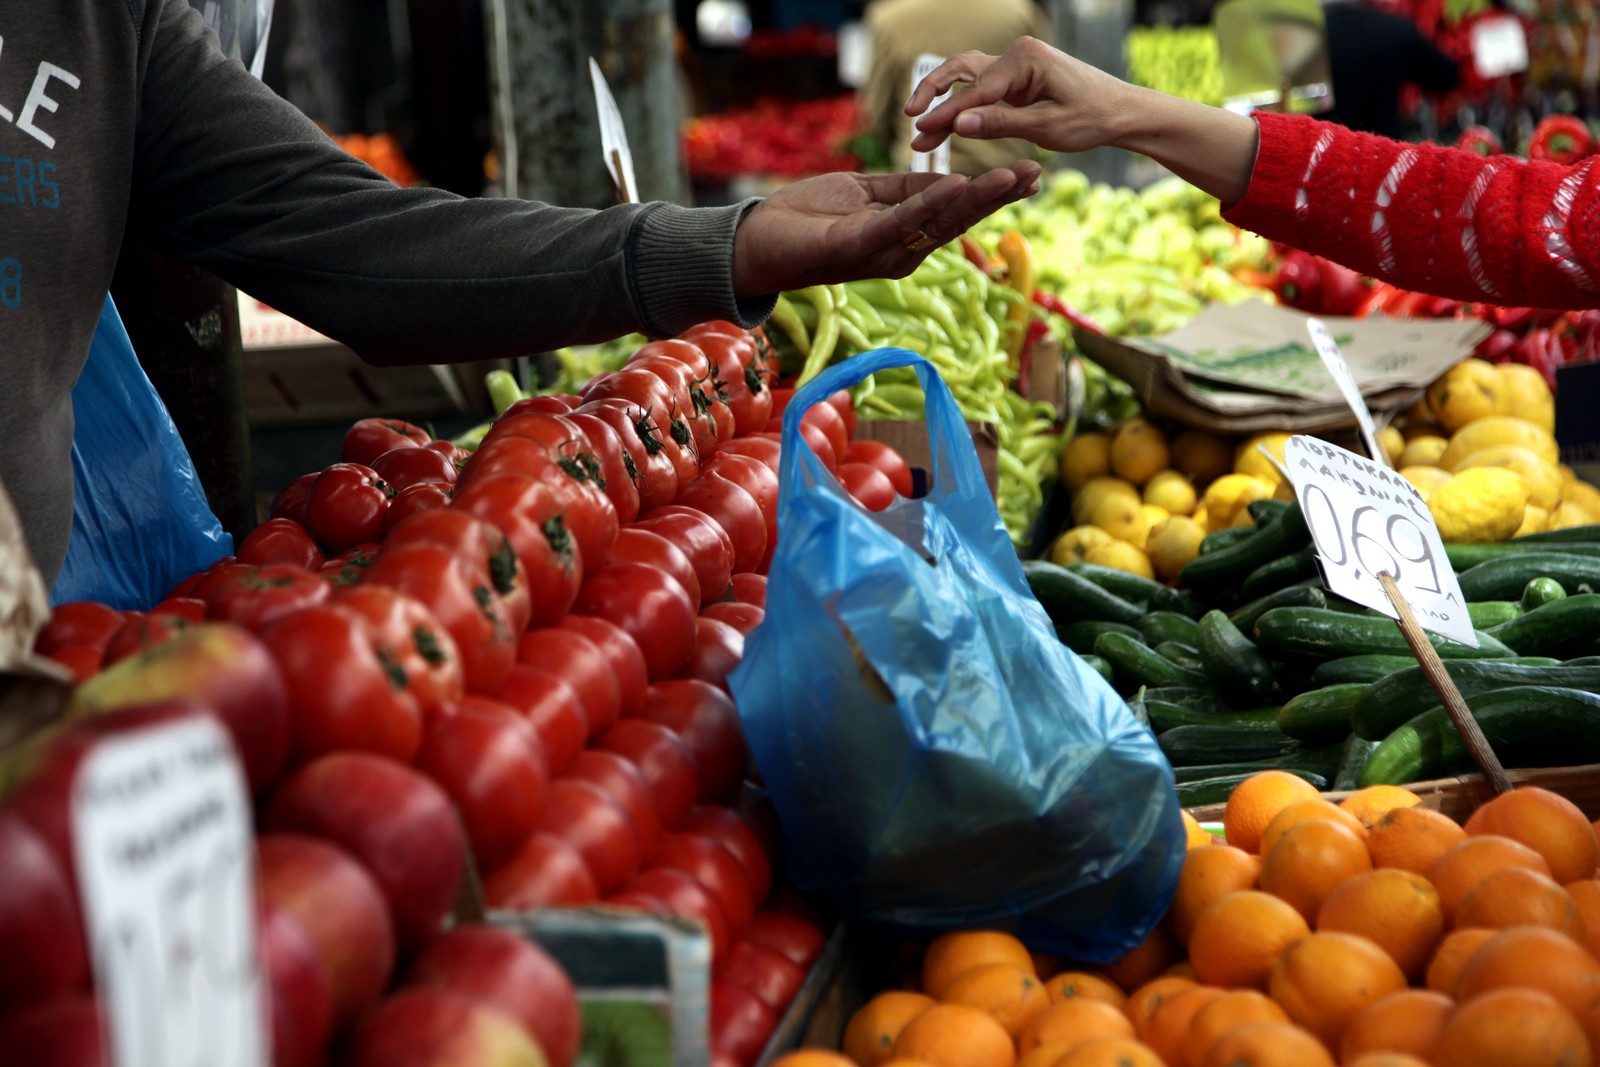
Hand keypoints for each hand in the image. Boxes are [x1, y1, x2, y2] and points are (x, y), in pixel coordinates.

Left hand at [731, 164, 1040, 295]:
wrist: (757, 242)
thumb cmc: (806, 217)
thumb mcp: (863, 193)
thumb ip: (903, 188)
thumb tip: (946, 179)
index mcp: (903, 236)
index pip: (954, 211)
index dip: (990, 192)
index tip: (1026, 173)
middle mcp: (901, 252)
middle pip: (958, 220)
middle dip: (998, 196)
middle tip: (1036, 173)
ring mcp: (882, 254)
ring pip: (938, 222)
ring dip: (976, 199)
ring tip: (1011, 176)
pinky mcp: (858, 247)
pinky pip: (899, 221)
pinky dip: (929, 203)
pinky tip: (956, 184)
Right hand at [906, 37, 1137, 155]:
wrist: (1121, 111)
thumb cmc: (1092, 118)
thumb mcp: (1047, 127)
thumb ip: (1000, 124)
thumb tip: (958, 125)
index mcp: (1025, 59)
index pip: (976, 91)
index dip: (946, 114)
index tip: (920, 131)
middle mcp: (1016, 55)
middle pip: (962, 71)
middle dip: (934, 97)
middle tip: (911, 122)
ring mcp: (1015, 65)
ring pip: (966, 77)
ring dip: (943, 99)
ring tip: (919, 125)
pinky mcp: (1016, 79)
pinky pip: (980, 89)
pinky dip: (961, 104)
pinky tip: (943, 124)